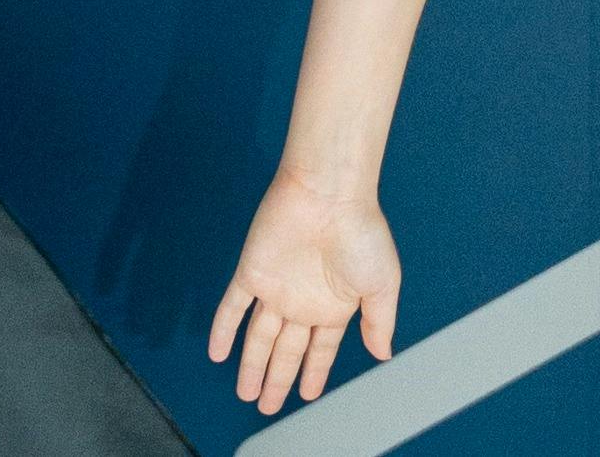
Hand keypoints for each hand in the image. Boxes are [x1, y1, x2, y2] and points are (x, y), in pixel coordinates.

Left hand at [210, 169, 402, 414]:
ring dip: (251, 365)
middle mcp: (303, 300)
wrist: (329, 193)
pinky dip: (223, 330)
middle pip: (286, 350)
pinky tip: (216, 353)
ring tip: (246, 393)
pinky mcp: (251, 272)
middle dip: (278, 379)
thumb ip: (379, 323)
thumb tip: (383, 354)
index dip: (314, 372)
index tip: (307, 395)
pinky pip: (232, 307)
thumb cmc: (361, 232)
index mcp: (334, 304)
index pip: (320, 349)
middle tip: (267, 405)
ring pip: (258, 337)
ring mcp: (276, 287)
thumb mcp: (382, 284)